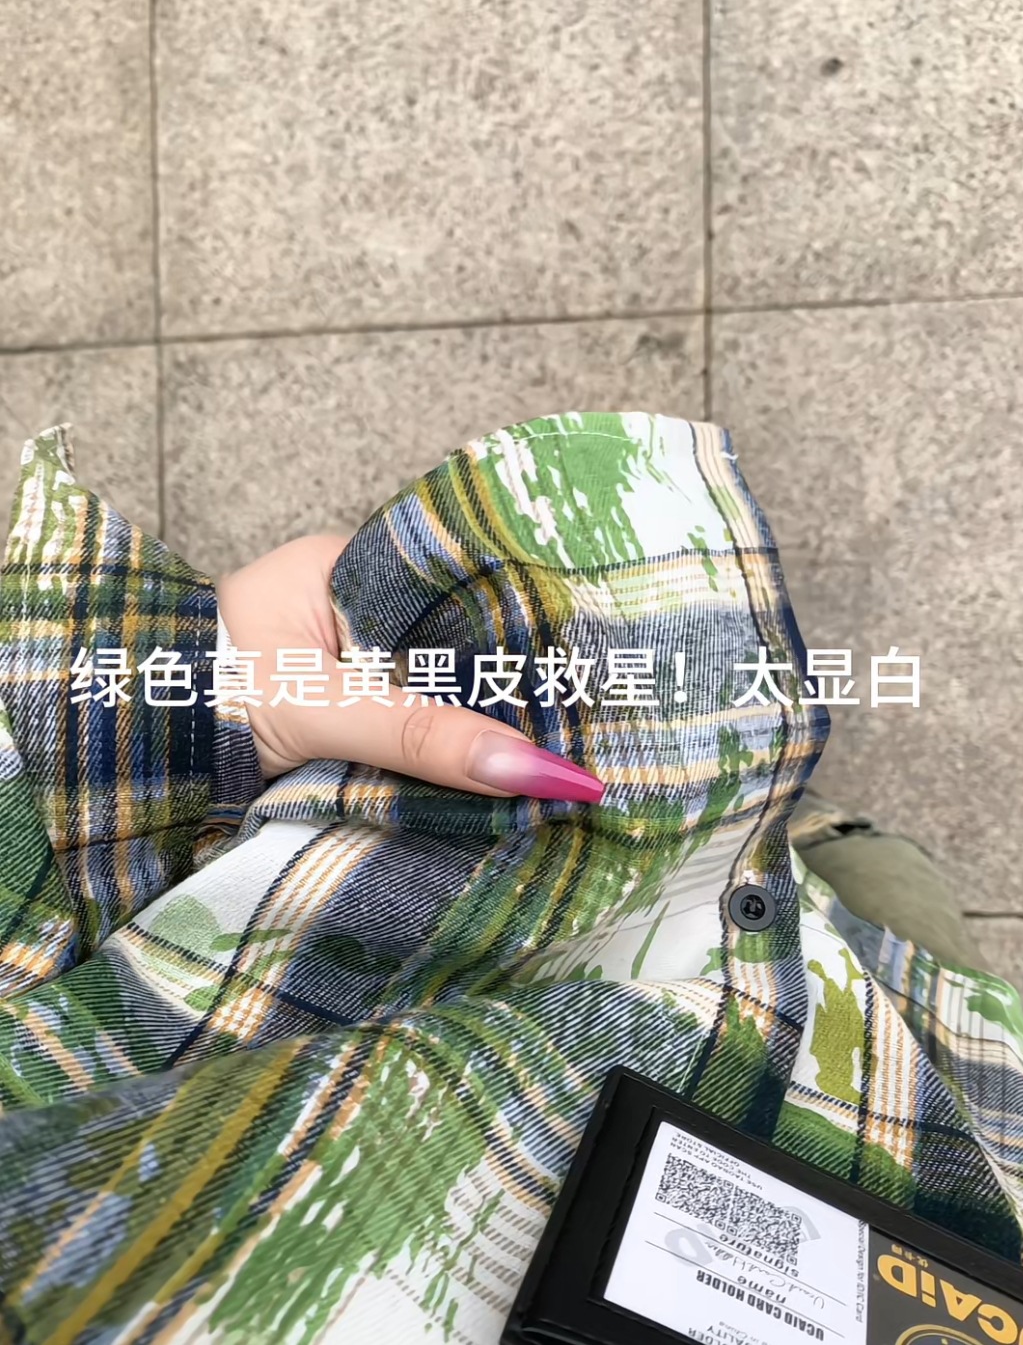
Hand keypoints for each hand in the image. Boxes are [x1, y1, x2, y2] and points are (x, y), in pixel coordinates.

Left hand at [215, 535, 603, 801]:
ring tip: (556, 759)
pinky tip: (488, 779)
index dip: (514, 631)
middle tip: (583, 729)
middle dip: (501, 689)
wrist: (113, 756)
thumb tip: (540, 773)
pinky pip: (404, 731)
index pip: (454, 590)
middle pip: (447, 646)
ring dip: (470, 731)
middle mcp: (345, 609)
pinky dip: (435, 758)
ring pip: (430, 693)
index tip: (580, 668)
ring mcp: (338, 663)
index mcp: (342, 569)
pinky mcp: (332, 715)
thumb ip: (420, 736)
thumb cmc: (201, 699)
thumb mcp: (319, 710)